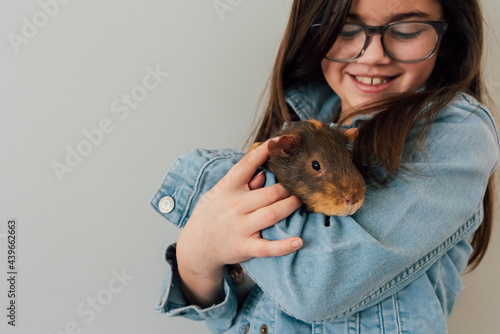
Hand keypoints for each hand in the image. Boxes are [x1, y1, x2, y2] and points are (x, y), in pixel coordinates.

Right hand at [176, 139, 302, 305]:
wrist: (196, 246)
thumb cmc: (210, 215)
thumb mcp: (219, 193)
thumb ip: (241, 182)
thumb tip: (263, 173)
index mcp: (228, 188)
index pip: (246, 165)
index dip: (263, 152)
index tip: (278, 142)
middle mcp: (234, 206)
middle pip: (270, 192)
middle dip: (288, 187)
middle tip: (299, 184)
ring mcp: (240, 228)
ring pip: (273, 214)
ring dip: (291, 206)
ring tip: (301, 201)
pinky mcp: (244, 247)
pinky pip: (268, 247)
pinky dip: (284, 245)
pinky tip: (298, 241)